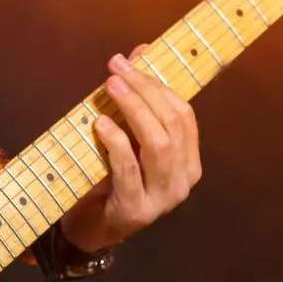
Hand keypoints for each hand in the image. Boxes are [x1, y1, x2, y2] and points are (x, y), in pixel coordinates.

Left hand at [60, 45, 202, 253]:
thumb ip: (136, 103)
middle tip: (117, 68)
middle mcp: (183, 180)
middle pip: (172, 124)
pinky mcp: (136, 210)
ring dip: (134, 109)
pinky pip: (130, 168)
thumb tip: (139, 52)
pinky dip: (116, 141)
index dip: (159, 83)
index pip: (184, 114)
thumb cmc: (110, 179)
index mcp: (189, 162)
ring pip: (158, 144)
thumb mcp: (126, 139)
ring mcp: (162, 198)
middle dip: (145, 90)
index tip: (133, 59)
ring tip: (111, 87)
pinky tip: (101, 123)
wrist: (93, 228)